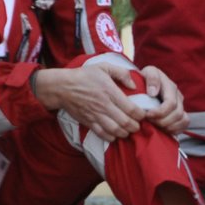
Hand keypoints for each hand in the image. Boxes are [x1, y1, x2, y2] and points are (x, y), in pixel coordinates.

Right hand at [32, 63, 149, 141]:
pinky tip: (115, 134)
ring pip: (115, 131)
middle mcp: (104, 105)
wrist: (61, 87)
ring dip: (125, 133)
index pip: (131, 109)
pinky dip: (111, 137)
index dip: (141, 115)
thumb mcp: (103, 67)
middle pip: (125, 123)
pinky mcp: (88, 121)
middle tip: (137, 124)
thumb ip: (121, 73)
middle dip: (135, 126)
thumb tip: (134, 85)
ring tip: (127, 130)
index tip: (143, 114)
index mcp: (109, 92)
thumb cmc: (83, 76)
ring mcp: (95, 115)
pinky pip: (102, 134)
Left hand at [139, 65, 188, 134]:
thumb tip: (154, 92)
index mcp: (169, 85)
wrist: (143, 83)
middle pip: (177, 113)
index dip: (160, 112)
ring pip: (183, 120)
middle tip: (149, 121)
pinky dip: (175, 129)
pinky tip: (163, 129)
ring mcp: (180, 104)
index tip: (147, 115)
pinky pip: (184, 124)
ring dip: (168, 126)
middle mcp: (177, 95)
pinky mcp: (181, 113)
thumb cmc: (143, 78)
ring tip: (155, 125)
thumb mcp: (145, 73)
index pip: (171, 103)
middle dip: (162, 120)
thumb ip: (151, 78)